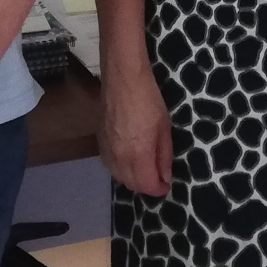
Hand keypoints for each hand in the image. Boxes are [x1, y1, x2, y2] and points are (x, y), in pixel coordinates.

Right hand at [99, 65, 173, 196]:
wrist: (122, 78)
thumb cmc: (148, 99)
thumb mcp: (164, 127)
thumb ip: (164, 155)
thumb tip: (165, 176)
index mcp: (138, 153)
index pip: (146, 184)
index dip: (158, 188)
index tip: (166, 185)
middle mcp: (119, 157)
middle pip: (131, 184)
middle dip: (145, 186)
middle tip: (157, 177)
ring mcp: (107, 150)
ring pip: (118, 177)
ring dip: (132, 179)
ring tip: (145, 170)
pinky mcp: (99, 142)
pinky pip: (110, 165)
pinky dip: (120, 169)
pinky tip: (128, 161)